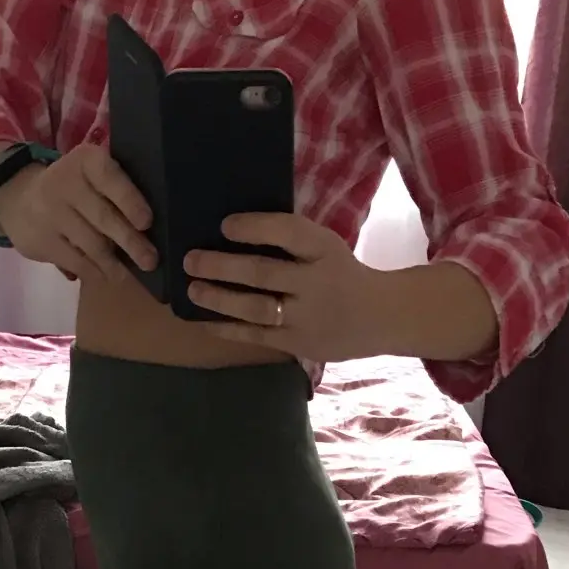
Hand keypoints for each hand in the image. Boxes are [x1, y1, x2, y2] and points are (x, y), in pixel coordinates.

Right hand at [0, 145, 156, 285]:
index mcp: (85, 161)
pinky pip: (77, 262)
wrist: (19, 199)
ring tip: (127, 274)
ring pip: (92, 244)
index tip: (147, 222)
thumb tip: (147, 232)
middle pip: (103, 216)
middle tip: (150, 260)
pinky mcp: (43, 241)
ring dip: (114, 264)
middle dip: (130, 241)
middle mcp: (65, 182)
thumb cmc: (72, 190)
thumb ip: (114, 191)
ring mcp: (51, 213)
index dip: (129, 200)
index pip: (109, 177)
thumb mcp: (89, 176)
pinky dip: (94, 272)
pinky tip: (105, 276)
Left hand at [184, 215, 387, 359]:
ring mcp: (306, 317)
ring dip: (220, 299)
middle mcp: (315, 283)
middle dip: (223, 266)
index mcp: (324, 249)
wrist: (378, 317)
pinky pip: (256, 336)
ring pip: (256, 308)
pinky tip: (204, 320)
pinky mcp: (298, 343)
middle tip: (191, 259)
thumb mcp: (325, 247)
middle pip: (264, 272)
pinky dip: (228, 328)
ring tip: (193, 289)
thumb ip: (291, 239)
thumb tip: (233, 229)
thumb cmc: (340, 273)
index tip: (225, 224)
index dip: (255, 228)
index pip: (288, 232)